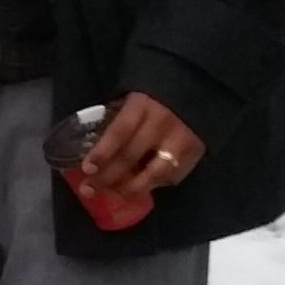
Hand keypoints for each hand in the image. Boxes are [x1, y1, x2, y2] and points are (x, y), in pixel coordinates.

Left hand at [83, 94, 204, 199]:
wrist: (197, 90)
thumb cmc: (153, 97)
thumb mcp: (133, 100)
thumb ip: (118, 120)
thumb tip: (95, 148)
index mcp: (142, 106)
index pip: (119, 132)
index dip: (102, 153)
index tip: (87, 169)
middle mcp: (162, 124)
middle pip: (132, 156)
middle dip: (108, 176)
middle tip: (90, 189)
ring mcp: (181, 141)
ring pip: (154, 174)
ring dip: (131, 188)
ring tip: (115, 194)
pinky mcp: (196, 154)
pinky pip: (172, 177)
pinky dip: (154, 186)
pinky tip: (139, 189)